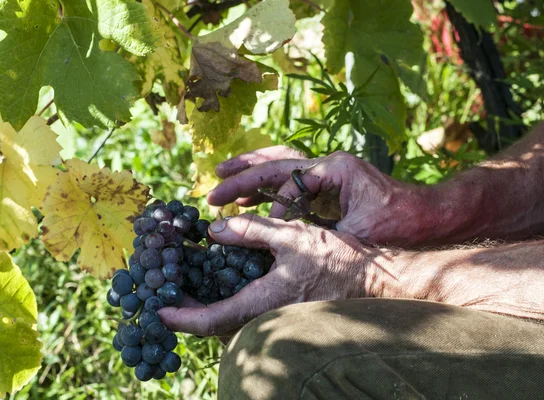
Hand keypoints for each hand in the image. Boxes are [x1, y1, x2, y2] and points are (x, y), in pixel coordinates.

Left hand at [158, 213, 381, 335]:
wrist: (372, 278)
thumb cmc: (337, 259)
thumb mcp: (292, 236)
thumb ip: (250, 231)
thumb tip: (213, 230)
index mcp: (263, 302)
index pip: (211, 320)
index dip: (181, 317)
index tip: (158, 310)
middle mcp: (265, 316)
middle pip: (214, 325)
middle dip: (187, 312)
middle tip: (165, 292)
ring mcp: (274, 316)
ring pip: (229, 321)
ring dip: (204, 307)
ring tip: (185, 285)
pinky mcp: (281, 310)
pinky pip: (244, 313)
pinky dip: (225, 301)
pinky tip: (220, 280)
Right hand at [208, 146, 440, 246]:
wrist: (429, 216)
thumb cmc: (401, 222)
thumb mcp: (360, 232)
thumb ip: (323, 236)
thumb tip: (287, 245)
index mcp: (335, 168)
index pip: (290, 181)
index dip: (275, 206)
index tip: (265, 228)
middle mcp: (329, 164)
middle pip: (276, 162)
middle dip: (244, 174)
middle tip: (214, 186)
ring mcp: (328, 173)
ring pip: (281, 164)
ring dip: (252, 170)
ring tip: (221, 175)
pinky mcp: (329, 186)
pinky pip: (291, 179)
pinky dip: (269, 185)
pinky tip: (252, 195)